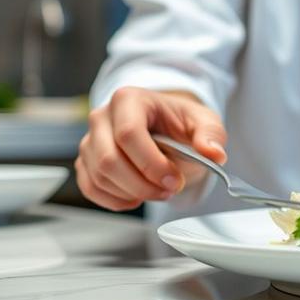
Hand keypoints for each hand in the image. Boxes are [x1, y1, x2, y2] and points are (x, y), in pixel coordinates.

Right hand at [76, 87, 226, 210]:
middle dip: (142, 183)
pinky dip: (115, 200)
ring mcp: (90, 140)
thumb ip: (211, 135)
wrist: (166, 129)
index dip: (151, 164)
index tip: (174, 180)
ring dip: (132, 193)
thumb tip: (214, 153)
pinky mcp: (86, 162)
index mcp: (129, 99)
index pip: (129, 134)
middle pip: (109, 159)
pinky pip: (91, 188)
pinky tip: (137, 197)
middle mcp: (102, 117)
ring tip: (159, 191)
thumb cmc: (180, 123)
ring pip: (99, 177)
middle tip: (170, 190)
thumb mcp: (204, 122)